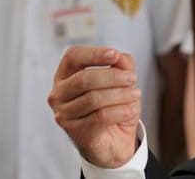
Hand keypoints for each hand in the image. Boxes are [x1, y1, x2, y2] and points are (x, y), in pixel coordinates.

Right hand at [48, 46, 141, 167]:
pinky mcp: (75, 132)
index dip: (93, 53)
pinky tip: (132, 110)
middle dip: (113, 76)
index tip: (114, 54)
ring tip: (136, 94)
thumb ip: (120, 64)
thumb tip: (118, 57)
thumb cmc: (114, 105)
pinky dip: (122, 111)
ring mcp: (63, 115)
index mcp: (65, 76)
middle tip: (133, 78)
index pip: (72, 56)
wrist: (115, 141)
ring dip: (121, 94)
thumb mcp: (121, 80)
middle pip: (84, 79)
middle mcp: (58, 94)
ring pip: (94, 99)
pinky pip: (101, 117)